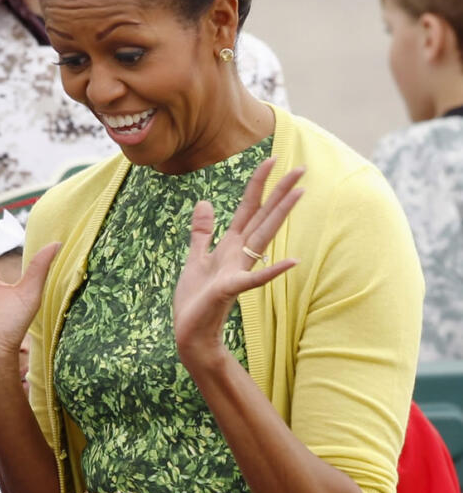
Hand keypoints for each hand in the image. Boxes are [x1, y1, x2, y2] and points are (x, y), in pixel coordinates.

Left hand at [173, 158, 303, 371]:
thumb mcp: (194, 258)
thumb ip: (202, 231)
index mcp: (229, 245)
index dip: (257, 184)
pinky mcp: (230, 290)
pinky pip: (254, 278)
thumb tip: (203, 201)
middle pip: (262, 217)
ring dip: (280, 216)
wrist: (191, 332)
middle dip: (279, 192)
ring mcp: (238, 271)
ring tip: (300, 194)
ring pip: (262, 237)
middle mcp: (239, 255)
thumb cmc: (195, 299)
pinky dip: (272, 270)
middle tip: (302, 168)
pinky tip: (292, 261)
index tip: (271, 159)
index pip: (247, 208)